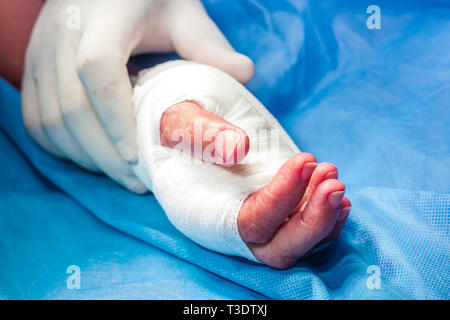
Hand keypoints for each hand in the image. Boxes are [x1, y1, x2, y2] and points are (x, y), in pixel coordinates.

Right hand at [22, 0, 253, 191]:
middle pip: (71, 108)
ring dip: (85, 156)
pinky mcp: (31, 70)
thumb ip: (209, 44)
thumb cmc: (148, 1)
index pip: (98, 69)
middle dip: (105, 155)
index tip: (140, 157)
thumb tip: (244, 75)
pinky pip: (36, 120)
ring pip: (49, 120)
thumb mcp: (182, 13)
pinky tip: (93, 157)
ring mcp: (40, 54)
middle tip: (138, 182)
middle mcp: (61, 35)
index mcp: (104, 19)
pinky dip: (62, 148)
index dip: (116, 119)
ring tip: (120, 174)